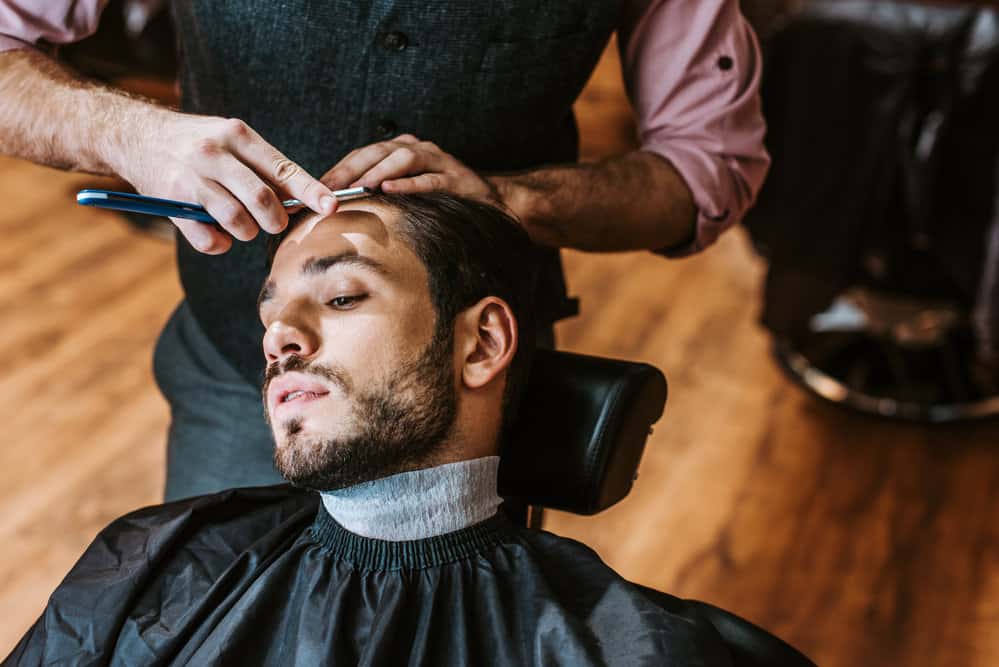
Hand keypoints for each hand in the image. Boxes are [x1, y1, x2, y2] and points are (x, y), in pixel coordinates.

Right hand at [116, 110, 336, 253]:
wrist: (136, 135)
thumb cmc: (198, 142)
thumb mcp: (231, 140)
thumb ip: (264, 168)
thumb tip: (301, 201)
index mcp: (237, 135)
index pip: (283, 168)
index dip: (310, 191)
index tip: (331, 207)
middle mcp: (214, 153)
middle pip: (262, 200)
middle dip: (275, 221)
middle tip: (273, 223)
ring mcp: (191, 178)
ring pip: (237, 222)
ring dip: (247, 232)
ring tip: (243, 225)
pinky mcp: (171, 202)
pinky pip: (209, 240)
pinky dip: (220, 244)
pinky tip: (218, 233)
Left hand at [321, 135, 502, 206]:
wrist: (491, 201)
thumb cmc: (441, 200)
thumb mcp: (406, 193)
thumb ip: (379, 194)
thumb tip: (338, 209)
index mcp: (402, 150)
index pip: (364, 154)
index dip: (340, 168)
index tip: (316, 187)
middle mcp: (419, 148)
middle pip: (378, 151)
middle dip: (351, 169)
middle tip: (327, 188)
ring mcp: (439, 161)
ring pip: (403, 158)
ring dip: (378, 172)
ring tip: (359, 188)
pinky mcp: (456, 178)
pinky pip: (430, 179)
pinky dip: (409, 184)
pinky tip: (390, 191)